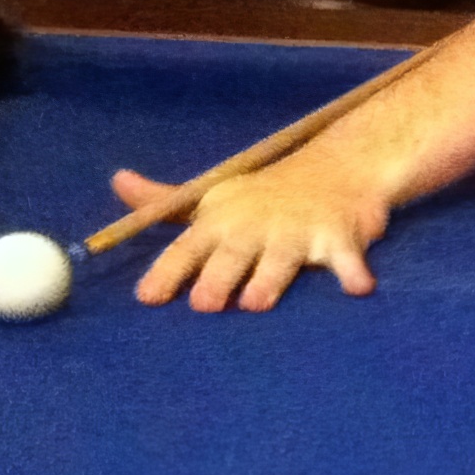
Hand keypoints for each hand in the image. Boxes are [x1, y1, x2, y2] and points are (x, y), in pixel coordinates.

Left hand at [113, 155, 391, 311]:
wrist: (337, 169)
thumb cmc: (263, 195)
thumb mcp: (212, 197)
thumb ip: (163, 201)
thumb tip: (116, 180)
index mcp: (221, 221)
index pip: (186, 248)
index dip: (167, 273)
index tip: (147, 298)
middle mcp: (256, 226)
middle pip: (232, 254)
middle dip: (218, 277)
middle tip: (205, 305)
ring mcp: (298, 231)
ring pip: (281, 259)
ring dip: (269, 279)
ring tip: (257, 302)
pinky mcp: (339, 237)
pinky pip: (347, 258)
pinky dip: (353, 271)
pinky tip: (358, 288)